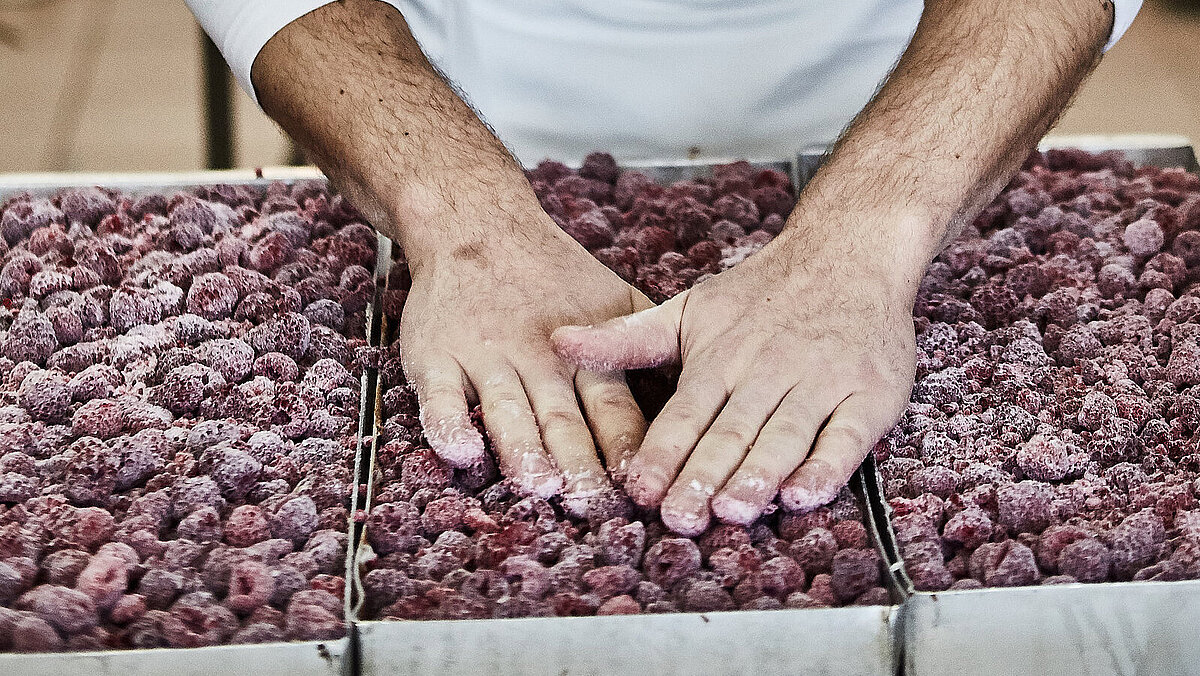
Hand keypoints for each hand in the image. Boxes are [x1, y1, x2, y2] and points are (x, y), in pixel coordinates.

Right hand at [400, 212, 653, 513]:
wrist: (479, 224)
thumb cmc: (552, 272)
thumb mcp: (614, 298)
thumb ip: (645, 343)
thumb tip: (692, 391)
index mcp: (588, 355)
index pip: (615, 413)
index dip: (628, 452)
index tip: (642, 490)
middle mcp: (541, 360)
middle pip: (565, 422)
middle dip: (580, 467)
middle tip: (592, 506)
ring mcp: (487, 359)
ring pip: (507, 412)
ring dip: (523, 449)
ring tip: (538, 483)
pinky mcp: (437, 358)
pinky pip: (441, 398)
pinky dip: (449, 425)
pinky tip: (461, 452)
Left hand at [551, 221, 918, 534]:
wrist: (849, 252)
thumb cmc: (763, 292)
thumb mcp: (690, 309)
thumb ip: (627, 338)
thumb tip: (558, 342)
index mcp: (720, 356)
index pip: (685, 413)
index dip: (662, 453)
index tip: (640, 489)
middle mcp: (767, 370)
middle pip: (731, 431)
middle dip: (704, 476)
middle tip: (681, 517)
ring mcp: (821, 382)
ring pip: (784, 436)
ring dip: (758, 475)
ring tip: (732, 511)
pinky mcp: (867, 396)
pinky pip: (847, 438)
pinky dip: (827, 467)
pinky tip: (803, 495)